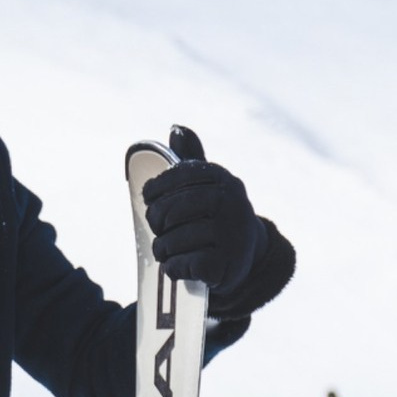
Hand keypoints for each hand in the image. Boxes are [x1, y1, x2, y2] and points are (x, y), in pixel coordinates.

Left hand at [142, 126, 262, 293]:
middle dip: (156, 224)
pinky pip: (179, 265)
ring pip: (169, 241)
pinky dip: (175, 268)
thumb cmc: (215, 215)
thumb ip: (190, 158)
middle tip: (162, 229)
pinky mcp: (225, 264)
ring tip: (174, 250)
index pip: (172, 179)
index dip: (154, 191)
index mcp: (222, 178)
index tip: (150, 198)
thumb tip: (176, 128)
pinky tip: (186, 266)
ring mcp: (230, 234)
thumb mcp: (207, 185)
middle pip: (166, 212)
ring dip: (164, 250)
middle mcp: (230, 202)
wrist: (247, 254)